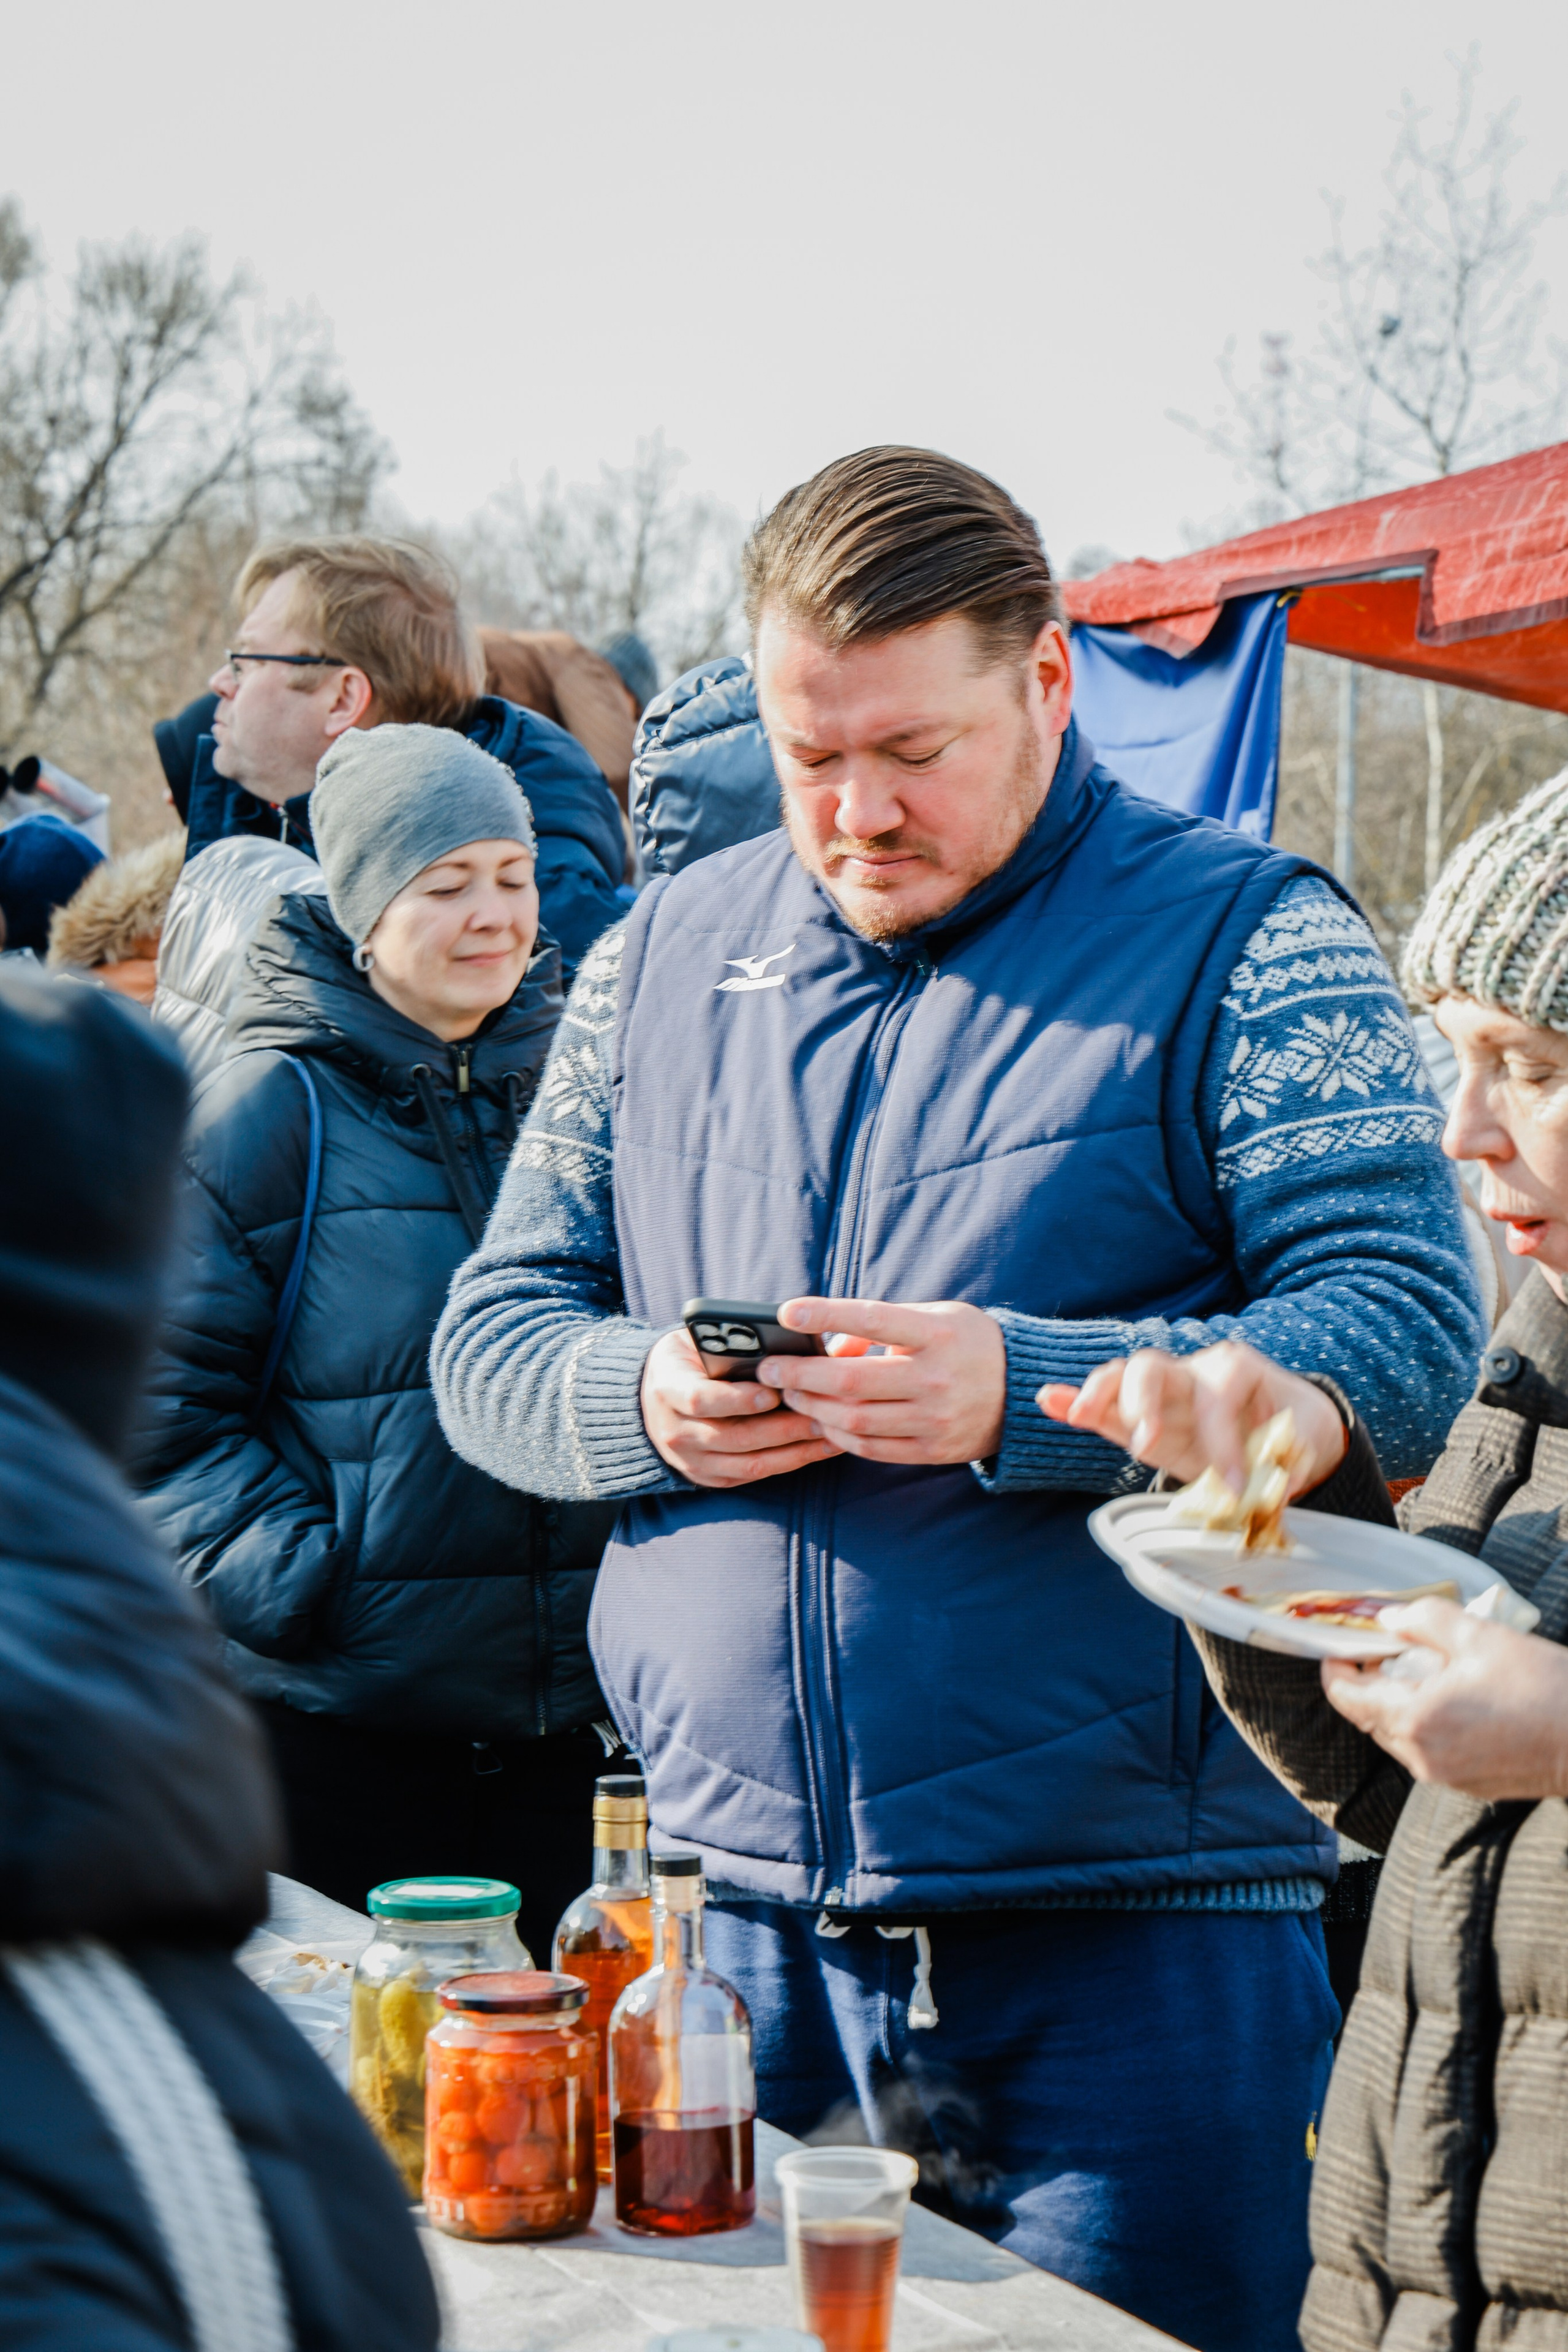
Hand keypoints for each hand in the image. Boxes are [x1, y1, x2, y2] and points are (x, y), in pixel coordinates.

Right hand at [639, 1324, 841, 1488]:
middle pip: (733, 1437)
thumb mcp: (702, 1340)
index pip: (700, 1399)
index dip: (738, 1399)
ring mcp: (690, 1460)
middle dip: (783, 1428)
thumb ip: (742, 1343)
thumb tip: (802, 1344)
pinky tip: (816, 1450)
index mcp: (668, 1388)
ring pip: (748, 1464)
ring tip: (830, 1434)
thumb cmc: (691, 1358)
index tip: (773, 1392)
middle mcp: (673, 1430)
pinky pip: (751, 1476)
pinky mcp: (708, 1477)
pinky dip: (787, 1463)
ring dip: (794, 1451)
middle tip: (823, 1414)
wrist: (656, 1395)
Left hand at [756, 1297, 1007, 1465]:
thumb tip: (827, 1343)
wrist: (1025, 1392)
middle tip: (769, 1368)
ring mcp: (936, 1419)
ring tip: (790, 1393)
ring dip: (812, 1407)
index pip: (873, 1319)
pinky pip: (871, 1448)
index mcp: (938, 1334)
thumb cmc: (969, 1344)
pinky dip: (838, 1435)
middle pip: (851, 1380)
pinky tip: (821, 1420)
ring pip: (855, 1419)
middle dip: (800, 1374)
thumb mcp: (934, 1318)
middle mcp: (937, 1379)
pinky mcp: (933, 1450)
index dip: (826, 1315)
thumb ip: (881, 1326)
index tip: (787, 1312)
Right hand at [1037, 1341, 1346, 1496]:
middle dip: (1143, 1403)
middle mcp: (1192, 1370)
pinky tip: (1047, 1400)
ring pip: (1121, 1377)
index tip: (1233, 1485)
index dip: (1224, 1442)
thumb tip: (1279, 1478)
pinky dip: (1073, 1400)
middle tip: (1147, 1446)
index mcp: (1234, 1370)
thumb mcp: (1304, 1438)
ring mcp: (1163, 1391)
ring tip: (1079, 1414)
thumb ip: (1291, 1455)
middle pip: (1152, 1368)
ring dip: (1098, 1395)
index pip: (1217, 1398)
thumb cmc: (1293, 1427)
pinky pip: (1105, 1403)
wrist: (1287, 1421)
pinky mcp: (1142, 1415)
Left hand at [1322, 1599, 1567, 1800]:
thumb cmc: (1542, 1686)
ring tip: (1420, 1670)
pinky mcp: (1467, 1784)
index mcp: (1415, 1718)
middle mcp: (1421, 1755)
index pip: (1347, 1698)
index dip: (1335, 1670)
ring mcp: (1444, 1775)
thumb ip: (1424, 1620)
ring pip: (1396, 1737)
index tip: (1339, 1647)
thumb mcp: (1480, 1636)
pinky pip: (1425, 1752)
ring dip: (1395, 1704)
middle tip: (1383, 1651)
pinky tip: (1449, 1699)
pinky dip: (1422, 1725)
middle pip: (1368, 1718)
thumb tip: (1387, 1618)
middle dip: (1367, 1683)